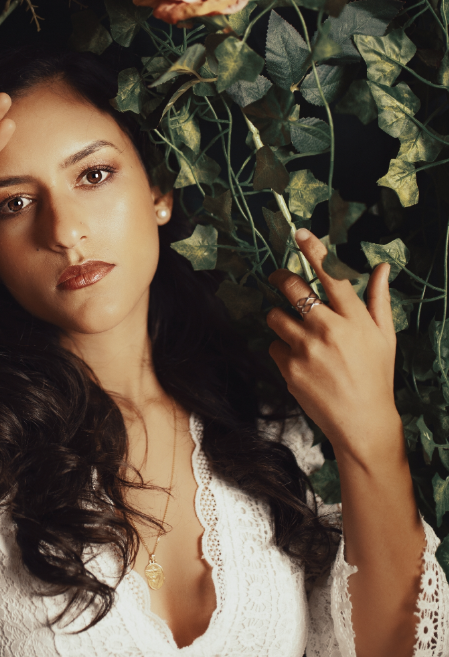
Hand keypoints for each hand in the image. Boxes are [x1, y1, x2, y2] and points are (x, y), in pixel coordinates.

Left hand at [266, 229, 400, 465]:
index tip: (300, 234)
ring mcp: (306, 349)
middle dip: (281, 278)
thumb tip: (382, 267)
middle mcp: (328, 329)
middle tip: (279, 278)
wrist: (362, 422)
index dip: (313, 250)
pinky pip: (273, 346)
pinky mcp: (289, 369)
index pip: (330, 274)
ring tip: (293, 330)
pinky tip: (298, 361)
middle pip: (292, 287)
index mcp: (353, 318)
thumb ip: (378, 300)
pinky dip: (281, 349)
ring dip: (279, 317)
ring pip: (274, 316)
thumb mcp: (384, 337)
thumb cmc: (376, 376)